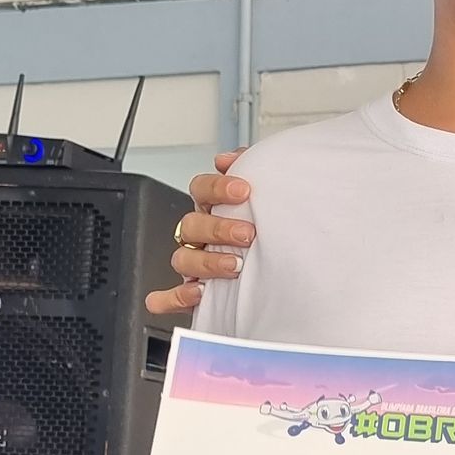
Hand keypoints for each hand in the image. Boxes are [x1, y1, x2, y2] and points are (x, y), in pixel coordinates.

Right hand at [148, 152, 253, 317]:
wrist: (282, 273)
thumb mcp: (263, 196)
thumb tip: (228, 158)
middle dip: (218, 228)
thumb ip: (248, 167)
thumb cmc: (265, 231)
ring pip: (183, 259)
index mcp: (212, 210)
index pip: (201, 189)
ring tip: (235, 265)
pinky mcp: (193, 293)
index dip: (218, 188)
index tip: (243, 190)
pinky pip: (173, 296)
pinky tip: (195, 294)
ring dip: (207, 261)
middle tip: (246, 233)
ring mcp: (194, 264)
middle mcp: (199, 236)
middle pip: (191, 224)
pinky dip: (176, 297)